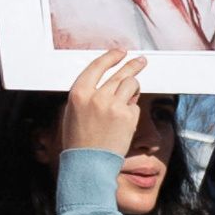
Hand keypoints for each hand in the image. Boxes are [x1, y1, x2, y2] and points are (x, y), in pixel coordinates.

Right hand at [58, 46, 148, 160]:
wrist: (88, 162)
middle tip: (140, 61)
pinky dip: (132, 110)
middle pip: (119, 73)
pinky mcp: (127, 116)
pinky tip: (124, 120)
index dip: (110, 57)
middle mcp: (96, 96)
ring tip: (132, 95)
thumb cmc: (79, 140)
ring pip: (131, 85)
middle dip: (132, 65)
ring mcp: (113, 105)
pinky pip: (135, 105)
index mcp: (78, 93)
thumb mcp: (73, 112)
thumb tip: (106, 82)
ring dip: (133, 88)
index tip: (120, 52)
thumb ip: (88, 95)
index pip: (97, 66)